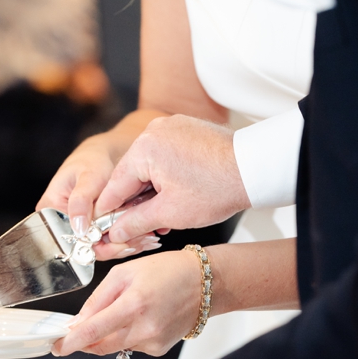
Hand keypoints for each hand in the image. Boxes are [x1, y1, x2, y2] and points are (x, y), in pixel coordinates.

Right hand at [37, 110, 169, 258]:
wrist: (109, 152)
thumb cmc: (93, 158)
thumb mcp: (88, 176)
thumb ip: (81, 201)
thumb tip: (78, 228)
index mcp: (52, 211)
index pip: (70, 239)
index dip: (94, 245)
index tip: (118, 242)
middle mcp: (66, 223)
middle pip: (90, 246)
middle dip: (117, 244)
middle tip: (142, 240)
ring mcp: (85, 227)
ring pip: (106, 245)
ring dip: (129, 242)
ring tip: (150, 236)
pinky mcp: (101, 227)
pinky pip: (116, 238)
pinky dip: (134, 236)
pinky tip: (150, 233)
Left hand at [53, 250, 200, 356]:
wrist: (207, 284)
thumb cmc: (168, 271)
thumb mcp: (125, 273)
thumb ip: (98, 299)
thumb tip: (77, 322)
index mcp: (133, 305)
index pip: (93, 332)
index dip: (70, 342)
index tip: (55, 347)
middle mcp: (144, 329)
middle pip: (100, 346)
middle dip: (84, 340)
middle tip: (75, 330)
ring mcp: (153, 342)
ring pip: (114, 346)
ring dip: (107, 335)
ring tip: (124, 310)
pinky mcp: (159, 349)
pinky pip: (131, 346)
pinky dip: (126, 335)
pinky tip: (140, 318)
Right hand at [95, 115, 249, 243]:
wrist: (257, 169)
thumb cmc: (218, 189)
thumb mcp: (169, 214)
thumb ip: (135, 223)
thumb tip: (115, 231)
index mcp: (144, 148)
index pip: (115, 185)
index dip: (108, 211)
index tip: (101, 227)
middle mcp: (154, 131)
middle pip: (132, 174)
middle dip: (135, 203)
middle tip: (137, 228)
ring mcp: (172, 127)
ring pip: (150, 166)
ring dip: (152, 192)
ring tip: (161, 217)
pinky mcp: (187, 129)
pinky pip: (166, 155)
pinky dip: (166, 176)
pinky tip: (174, 197)